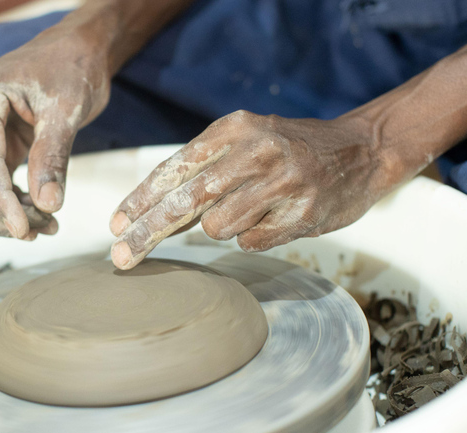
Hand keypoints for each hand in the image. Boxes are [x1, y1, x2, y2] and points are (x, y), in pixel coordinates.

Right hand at [0, 27, 109, 239]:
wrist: (80, 48)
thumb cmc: (72, 66)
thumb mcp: (66, 109)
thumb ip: (53, 157)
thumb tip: (48, 205)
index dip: (1, 198)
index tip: (21, 228)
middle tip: (30, 235)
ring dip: (8, 211)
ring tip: (47, 227)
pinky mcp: (0, 143)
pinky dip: (17, 200)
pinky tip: (44, 213)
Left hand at [109, 110, 384, 268]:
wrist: (362, 149)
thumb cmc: (288, 151)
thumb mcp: (243, 144)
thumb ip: (203, 174)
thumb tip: (150, 217)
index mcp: (233, 129)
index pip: (174, 168)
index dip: (140, 200)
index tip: (115, 226)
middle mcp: (256, 150)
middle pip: (185, 201)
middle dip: (147, 232)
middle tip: (121, 257)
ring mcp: (282, 182)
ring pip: (217, 227)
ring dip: (220, 229)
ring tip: (250, 208)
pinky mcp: (304, 213)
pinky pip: (252, 241)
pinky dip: (252, 237)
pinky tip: (273, 218)